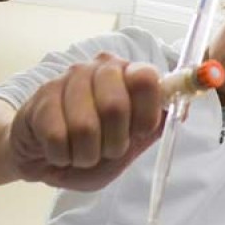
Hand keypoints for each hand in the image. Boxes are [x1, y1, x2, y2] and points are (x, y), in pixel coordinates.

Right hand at [9, 52, 164, 190]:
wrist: (45, 154)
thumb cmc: (93, 146)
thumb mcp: (132, 143)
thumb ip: (154, 126)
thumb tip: (183, 111)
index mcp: (128, 74)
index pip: (147, 79)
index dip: (146, 114)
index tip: (139, 132)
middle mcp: (99, 68)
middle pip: (116, 107)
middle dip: (113, 143)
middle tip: (107, 149)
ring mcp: (68, 79)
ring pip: (85, 127)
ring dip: (86, 154)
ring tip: (82, 152)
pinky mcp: (41, 98)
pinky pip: (58, 138)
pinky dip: (62, 156)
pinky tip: (60, 150)